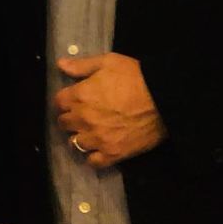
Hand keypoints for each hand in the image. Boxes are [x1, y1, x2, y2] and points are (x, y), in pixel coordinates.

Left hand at [55, 53, 166, 168]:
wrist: (164, 98)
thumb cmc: (135, 76)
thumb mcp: (108, 62)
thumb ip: (82, 66)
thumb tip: (60, 64)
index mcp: (80, 95)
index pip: (58, 102)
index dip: (66, 100)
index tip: (74, 100)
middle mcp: (84, 119)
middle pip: (64, 123)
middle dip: (71, 118)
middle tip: (83, 115)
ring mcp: (98, 138)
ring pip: (75, 143)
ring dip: (80, 137)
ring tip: (90, 132)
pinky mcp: (113, 153)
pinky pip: (93, 162)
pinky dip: (93, 156)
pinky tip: (99, 149)